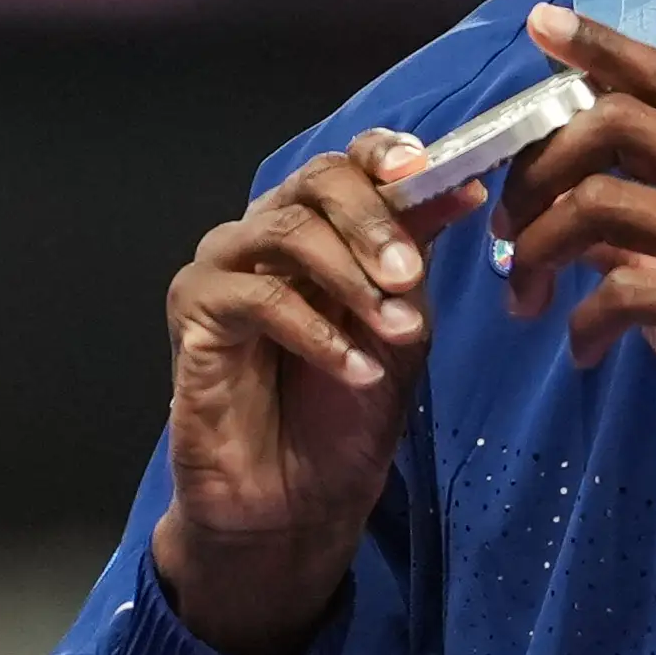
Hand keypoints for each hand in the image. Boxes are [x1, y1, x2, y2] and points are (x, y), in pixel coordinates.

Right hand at [155, 134, 487, 654]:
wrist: (297, 499)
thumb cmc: (348, 410)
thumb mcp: (404, 325)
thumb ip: (420, 257)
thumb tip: (462, 188)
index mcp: (324, 226)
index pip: (349, 162)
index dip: (388, 155)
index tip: (431, 172)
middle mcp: (269, 232)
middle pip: (316, 180)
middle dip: (373, 220)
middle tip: (411, 274)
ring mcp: (225, 267)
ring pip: (286, 230)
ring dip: (351, 279)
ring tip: (395, 331)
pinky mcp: (193, 312)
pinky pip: (257, 298)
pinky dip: (318, 332)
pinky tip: (356, 370)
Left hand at [496, 2, 655, 516]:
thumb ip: (643, 224)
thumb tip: (561, 204)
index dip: (601, 46)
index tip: (540, 25)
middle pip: (619, 121)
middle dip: (539, 163)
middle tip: (509, 226)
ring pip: (603, 202)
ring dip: (540, 248)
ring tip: (527, 297)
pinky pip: (624, 293)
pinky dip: (581, 325)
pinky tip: (580, 353)